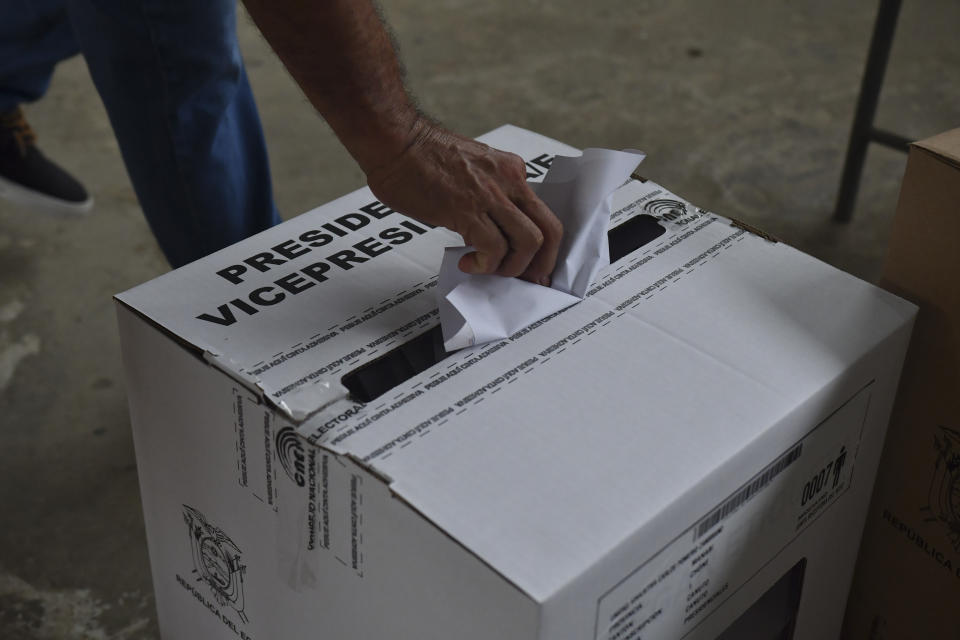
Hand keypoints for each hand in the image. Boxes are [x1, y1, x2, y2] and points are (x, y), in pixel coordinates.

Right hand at [365, 120, 562, 285]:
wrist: (394, 141)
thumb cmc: (420, 156)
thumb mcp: (470, 172)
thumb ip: (486, 199)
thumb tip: (484, 232)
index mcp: (511, 171)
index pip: (543, 214)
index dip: (543, 247)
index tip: (532, 267)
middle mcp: (509, 181)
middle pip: (549, 230)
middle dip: (541, 264)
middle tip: (525, 280)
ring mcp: (491, 195)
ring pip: (529, 242)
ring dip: (512, 267)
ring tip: (487, 269)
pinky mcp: (467, 210)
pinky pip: (494, 248)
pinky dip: (485, 265)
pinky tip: (467, 262)